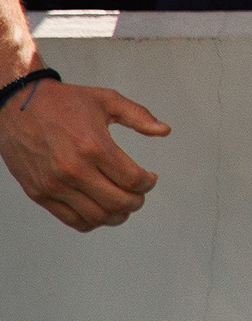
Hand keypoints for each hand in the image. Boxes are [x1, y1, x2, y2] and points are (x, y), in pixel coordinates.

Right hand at [3, 77, 167, 229]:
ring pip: (97, 216)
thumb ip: (139, 115)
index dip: (149, 183)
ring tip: (123, 204)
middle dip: (137, 202)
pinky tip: (100, 209)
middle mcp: (73, 169)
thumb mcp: (106, 99)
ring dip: (117, 215)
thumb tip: (165, 131)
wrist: (17, 106)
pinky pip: (72, 220)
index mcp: (94, 146)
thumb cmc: (64, 102)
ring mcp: (54, 185)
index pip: (133, 180)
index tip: (150, 178)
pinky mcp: (38, 193)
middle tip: (139, 194)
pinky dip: (92, 221)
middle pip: (118, 202)